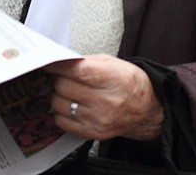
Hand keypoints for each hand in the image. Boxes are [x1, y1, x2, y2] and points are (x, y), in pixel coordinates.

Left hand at [43, 55, 163, 141]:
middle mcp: (104, 100)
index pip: (74, 70)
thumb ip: (86, 62)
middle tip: (65, 77)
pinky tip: (72, 106)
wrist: (146, 110)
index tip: (49, 63)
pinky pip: (62, 122)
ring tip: (69, 92)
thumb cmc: (129, 83)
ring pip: (59, 104)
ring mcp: (98, 119)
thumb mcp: (112, 63)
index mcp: (110, 78)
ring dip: (59, 96)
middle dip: (59, 79)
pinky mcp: (93, 133)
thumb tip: (61, 61)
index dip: (57, 65)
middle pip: (62, 86)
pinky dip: (62, 113)